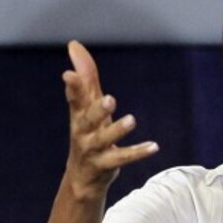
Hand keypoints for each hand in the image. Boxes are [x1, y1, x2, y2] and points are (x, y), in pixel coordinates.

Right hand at [62, 40, 157, 196]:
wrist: (83, 177)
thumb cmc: (87, 133)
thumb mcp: (87, 105)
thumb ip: (86, 77)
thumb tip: (74, 45)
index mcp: (79, 115)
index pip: (74, 99)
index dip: (72, 87)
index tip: (69, 75)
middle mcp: (82, 131)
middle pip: (87, 120)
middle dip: (97, 110)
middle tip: (110, 99)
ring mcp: (93, 150)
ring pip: (104, 140)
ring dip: (117, 130)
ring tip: (132, 120)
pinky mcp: (106, 165)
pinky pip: (122, 159)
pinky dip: (138, 152)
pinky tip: (154, 146)